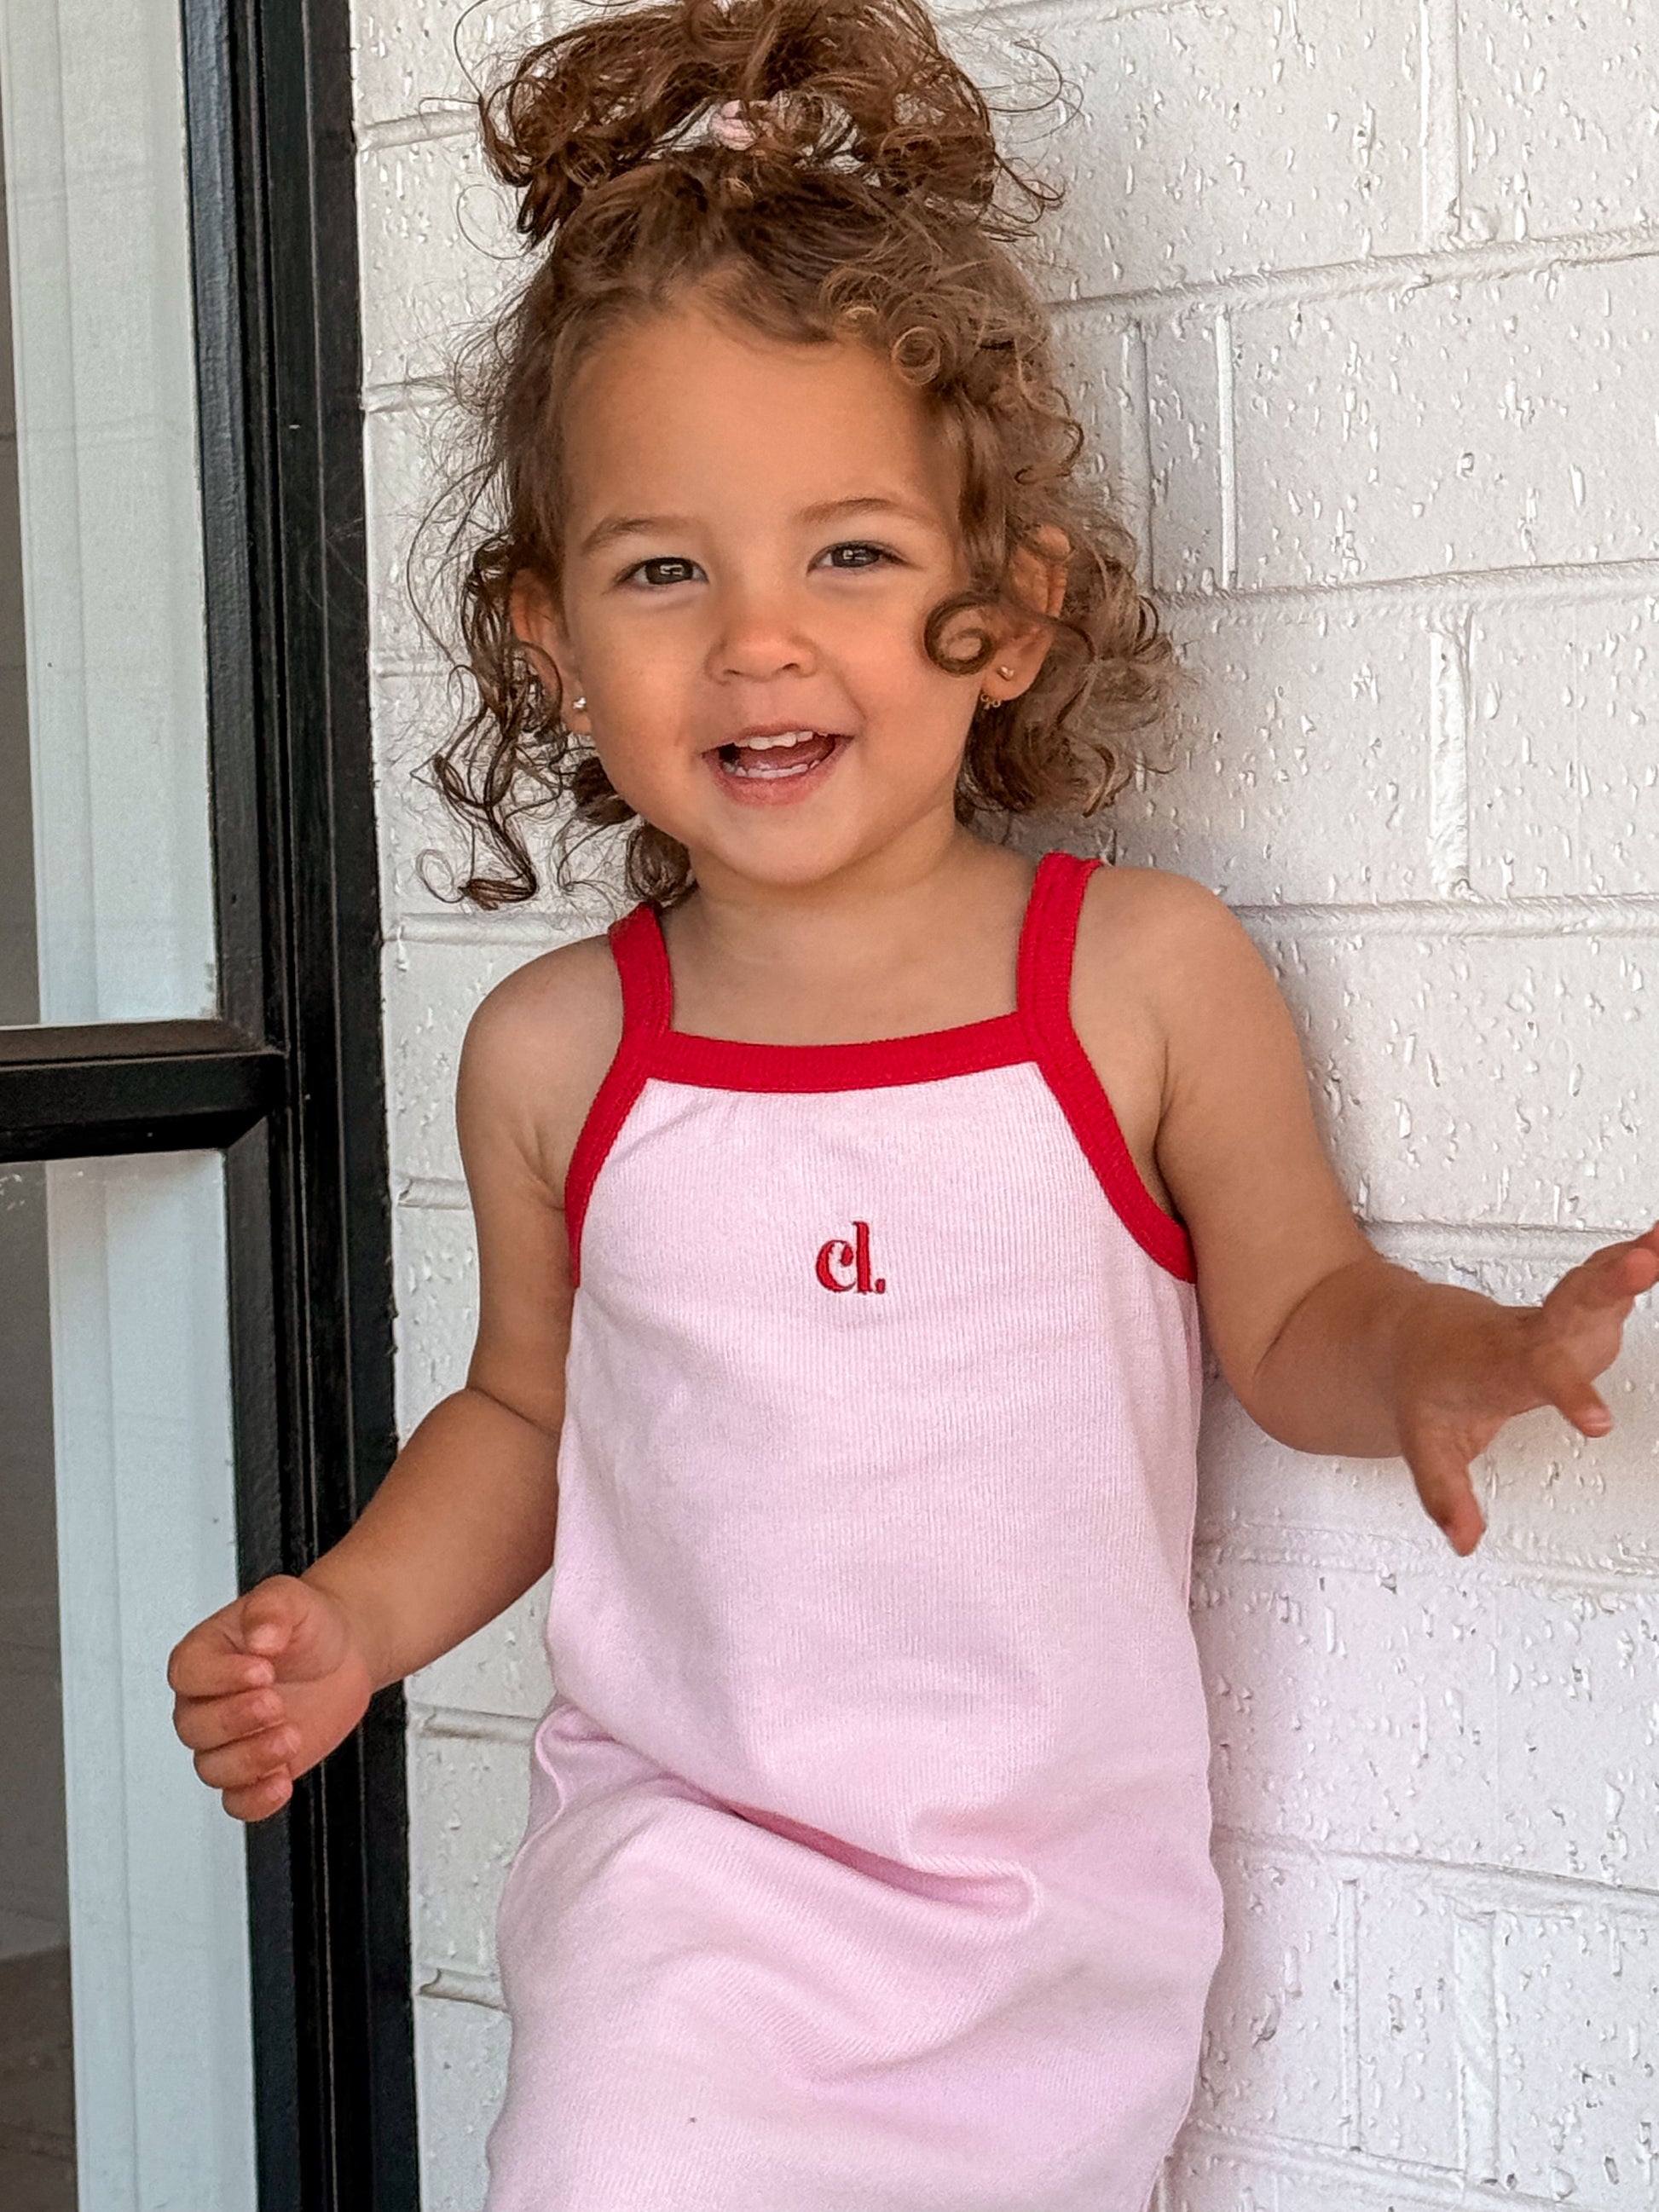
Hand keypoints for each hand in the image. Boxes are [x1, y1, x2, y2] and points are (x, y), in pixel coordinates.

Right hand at [168, 1573, 375, 1821]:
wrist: (343, 1653)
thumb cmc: (306, 1625)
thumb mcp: (291, 1598)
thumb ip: (270, 1610)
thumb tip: (259, 1636)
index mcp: (205, 1656)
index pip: (188, 1676)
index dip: (221, 1679)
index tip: (261, 1670)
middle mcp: (209, 1702)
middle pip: (194, 1728)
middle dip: (237, 1720)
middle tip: (277, 1703)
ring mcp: (231, 1739)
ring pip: (212, 1768)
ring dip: (251, 1759)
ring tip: (291, 1736)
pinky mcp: (256, 1768)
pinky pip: (236, 1801)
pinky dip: (255, 1800)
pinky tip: (281, 1781)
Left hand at [1395, 1223, 1658, 1557]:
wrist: (1413, 1335)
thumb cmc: (1425, 1384)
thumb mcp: (1424, 1444)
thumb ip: (1444, 1491)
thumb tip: (1463, 1540)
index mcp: (1498, 1365)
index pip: (1537, 1378)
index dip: (1568, 1396)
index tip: (1599, 1424)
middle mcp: (1531, 1333)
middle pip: (1571, 1305)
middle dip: (1608, 1283)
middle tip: (1645, 1262)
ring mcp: (1556, 1318)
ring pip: (1593, 1284)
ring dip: (1630, 1262)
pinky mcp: (1576, 1310)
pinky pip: (1606, 1279)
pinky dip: (1635, 1259)